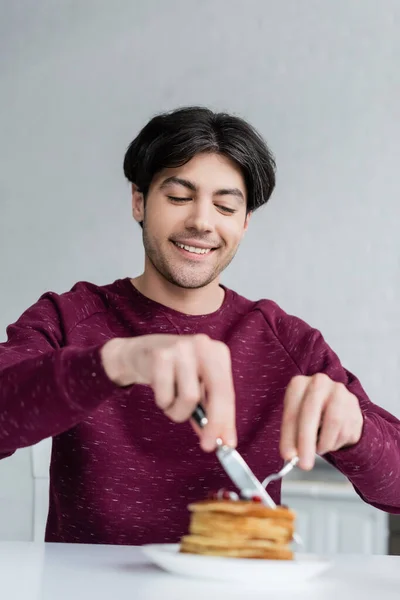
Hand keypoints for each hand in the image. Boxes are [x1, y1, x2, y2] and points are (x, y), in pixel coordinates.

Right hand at [101, 334, 235, 451]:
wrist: (139, 352)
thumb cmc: (173, 373)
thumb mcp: (196, 386)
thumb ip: (208, 410)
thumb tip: (219, 439)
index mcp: (218, 352)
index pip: (228, 391)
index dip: (228, 420)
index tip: (227, 444)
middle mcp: (203, 345)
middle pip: (218, 391)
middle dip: (214, 423)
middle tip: (207, 446)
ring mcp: (182, 348)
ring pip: (189, 398)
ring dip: (178, 411)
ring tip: (171, 402)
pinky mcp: (161, 355)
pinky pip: (165, 396)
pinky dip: (163, 402)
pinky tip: (158, 389)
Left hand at [280, 373, 363, 469]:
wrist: (335, 406)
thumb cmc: (310, 414)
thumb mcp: (295, 420)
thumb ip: (291, 437)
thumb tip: (291, 456)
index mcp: (299, 384)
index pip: (291, 411)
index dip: (289, 435)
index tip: (288, 456)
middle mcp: (319, 383)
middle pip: (311, 414)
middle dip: (306, 443)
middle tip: (304, 464)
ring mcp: (339, 392)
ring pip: (332, 424)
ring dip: (324, 443)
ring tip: (319, 446)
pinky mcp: (354, 405)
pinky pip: (346, 430)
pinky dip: (335, 442)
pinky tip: (331, 439)